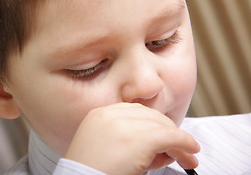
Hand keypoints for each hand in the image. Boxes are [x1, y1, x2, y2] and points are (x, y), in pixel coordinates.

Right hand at [64, 103, 199, 174]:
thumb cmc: (92, 170)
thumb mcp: (106, 148)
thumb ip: (128, 139)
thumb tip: (162, 146)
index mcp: (100, 115)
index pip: (135, 113)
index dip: (152, 125)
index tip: (162, 138)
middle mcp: (112, 114)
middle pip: (150, 117)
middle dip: (167, 133)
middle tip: (179, 151)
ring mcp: (126, 124)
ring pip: (162, 126)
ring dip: (177, 141)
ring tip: (185, 158)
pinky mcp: (141, 138)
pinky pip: (171, 136)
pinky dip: (184, 143)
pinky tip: (191, 151)